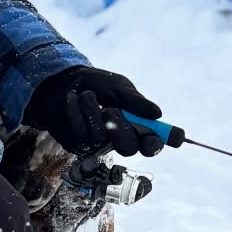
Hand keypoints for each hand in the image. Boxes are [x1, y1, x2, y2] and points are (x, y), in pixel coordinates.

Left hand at [22, 66, 163, 157]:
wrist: (62, 82)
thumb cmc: (95, 84)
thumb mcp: (118, 87)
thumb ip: (135, 101)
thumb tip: (157, 114)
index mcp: (136, 126)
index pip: (151, 142)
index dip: (158, 142)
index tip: (170, 138)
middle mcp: (119, 139)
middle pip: (129, 149)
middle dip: (121, 129)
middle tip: (112, 110)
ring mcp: (99, 145)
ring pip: (102, 139)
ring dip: (93, 112)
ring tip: (87, 94)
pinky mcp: (78, 145)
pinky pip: (81, 135)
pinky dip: (77, 113)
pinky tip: (73, 99)